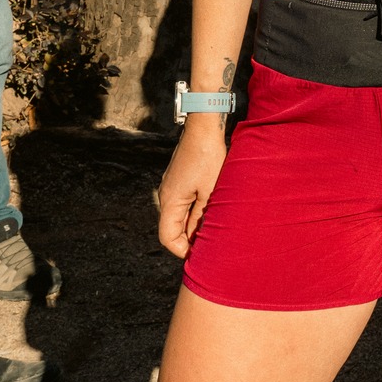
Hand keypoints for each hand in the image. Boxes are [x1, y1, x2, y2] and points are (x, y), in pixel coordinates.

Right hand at [156, 127, 228, 257]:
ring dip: (194, 223)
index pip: (168, 237)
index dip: (183, 250)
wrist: (203, 127)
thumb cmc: (209, 157)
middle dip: (190, 238)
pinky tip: (212, 208)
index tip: (201, 254)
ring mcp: (171, 186)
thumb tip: (199, 238)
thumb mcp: (211, 191)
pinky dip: (195, 210)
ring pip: (179, 215)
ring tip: (215, 225)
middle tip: (213, 242)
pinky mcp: (179, 179)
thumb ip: (202, 216)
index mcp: (170, 201)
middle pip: (173, 228)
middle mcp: (166, 195)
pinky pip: (183, 203)